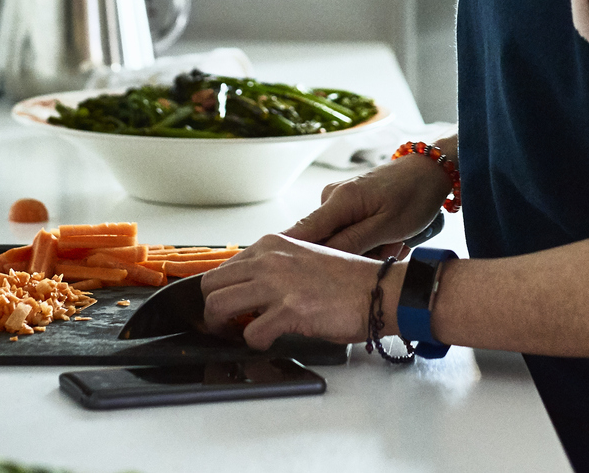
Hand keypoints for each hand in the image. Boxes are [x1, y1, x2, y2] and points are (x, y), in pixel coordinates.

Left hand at [199, 233, 392, 348]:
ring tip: (237, 335)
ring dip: (222, 327)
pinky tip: (268, 341)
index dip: (219, 292)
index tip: (226, 307)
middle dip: (212, 310)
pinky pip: (251, 333)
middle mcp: (269, 260)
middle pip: (210, 286)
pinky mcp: (289, 311)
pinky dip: (254, 343)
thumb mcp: (303, 258)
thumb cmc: (347, 280)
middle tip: (224, 325)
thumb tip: (249, 289)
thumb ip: (274, 268)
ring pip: (218, 306)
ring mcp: (278, 284)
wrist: (378, 289)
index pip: (223, 267)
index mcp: (272, 245)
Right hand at [283, 154, 451, 257]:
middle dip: (352, 257)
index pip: (300, 233)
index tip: (289, 280)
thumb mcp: (388, 226)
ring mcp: (337, 201)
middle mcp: (331, 198)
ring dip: (365, 251)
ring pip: (338, 242)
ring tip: (393, 243)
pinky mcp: (346, 206)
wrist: (429, 172)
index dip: (291, 258)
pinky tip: (388, 238)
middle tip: (386, 251)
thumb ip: (352, 243)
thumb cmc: (414, 195)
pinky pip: (347, 234)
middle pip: (322, 244)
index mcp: (339, 200)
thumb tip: (318, 260)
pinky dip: (368, 242)